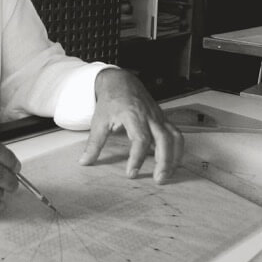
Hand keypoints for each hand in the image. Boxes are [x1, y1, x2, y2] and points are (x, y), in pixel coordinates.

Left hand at [79, 68, 182, 183]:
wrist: (120, 81)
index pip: (140, 139)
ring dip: (174, 157)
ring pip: (174, 137)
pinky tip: (171, 162)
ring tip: (167, 174)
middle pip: (164, 140)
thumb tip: (84, 162)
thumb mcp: (99, 121)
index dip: (137, 158)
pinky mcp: (163, 119)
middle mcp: (149, 116)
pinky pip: (176, 134)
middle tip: (158, 179)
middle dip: (164, 161)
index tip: (131, 173)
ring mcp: (158, 117)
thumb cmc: (111, 100)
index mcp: (132, 115)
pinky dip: (177, 149)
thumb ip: (94, 144)